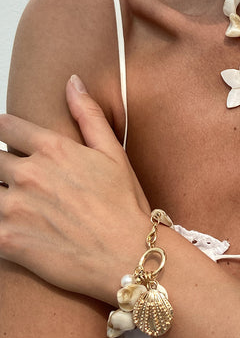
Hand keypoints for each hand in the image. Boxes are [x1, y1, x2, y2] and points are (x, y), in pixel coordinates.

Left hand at [0, 75, 149, 303]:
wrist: (128, 255)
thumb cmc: (125, 205)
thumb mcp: (114, 154)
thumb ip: (89, 115)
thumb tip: (72, 82)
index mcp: (53, 149)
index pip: (6, 126)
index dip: (6, 131)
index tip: (11, 141)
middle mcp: (29, 173)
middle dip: (4, 167)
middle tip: (27, 184)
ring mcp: (14, 207)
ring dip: (3, 196)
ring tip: (24, 207)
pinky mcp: (7, 239)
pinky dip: (0, 222)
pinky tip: (17, 226)